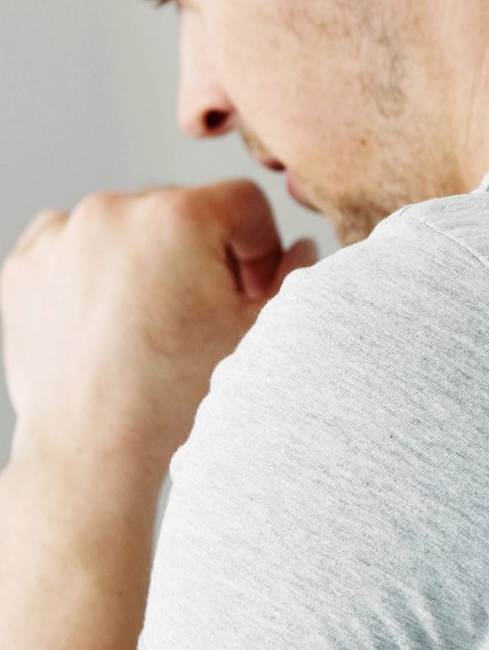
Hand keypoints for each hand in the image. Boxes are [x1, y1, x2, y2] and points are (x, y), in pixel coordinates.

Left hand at [1, 179, 317, 485]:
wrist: (96, 447)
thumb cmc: (178, 395)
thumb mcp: (260, 334)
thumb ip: (292, 280)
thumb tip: (301, 250)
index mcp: (179, 216)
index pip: (244, 202)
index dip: (262, 246)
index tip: (252, 289)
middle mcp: (114, 211)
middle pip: (184, 210)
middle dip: (203, 253)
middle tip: (204, 312)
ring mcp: (61, 235)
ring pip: (128, 228)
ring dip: (149, 260)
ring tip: (153, 322)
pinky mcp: (24, 264)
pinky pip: (74, 247)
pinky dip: (95, 272)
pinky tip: (111, 321)